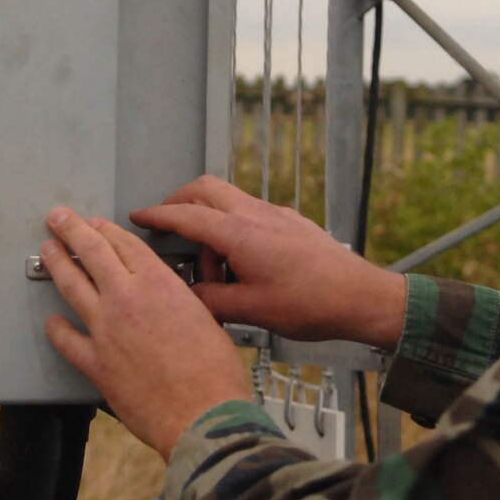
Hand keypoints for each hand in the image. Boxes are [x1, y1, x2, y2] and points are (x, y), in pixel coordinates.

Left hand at [40, 208, 251, 457]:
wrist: (203, 414)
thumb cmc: (214, 374)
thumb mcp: (207, 318)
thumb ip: (181, 303)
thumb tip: (172, 302)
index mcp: (159, 284)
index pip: (125, 244)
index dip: (107, 230)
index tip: (97, 224)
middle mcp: (127, 299)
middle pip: (92, 252)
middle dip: (71, 230)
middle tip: (59, 218)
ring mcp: (106, 329)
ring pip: (72, 286)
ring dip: (56, 265)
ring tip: (48, 251)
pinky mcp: (96, 362)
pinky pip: (67, 341)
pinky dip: (57, 331)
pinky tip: (52, 323)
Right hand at [131, 175, 407, 349]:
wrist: (360, 296)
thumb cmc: (312, 303)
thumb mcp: (251, 310)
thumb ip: (212, 300)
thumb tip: (190, 297)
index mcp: (239, 234)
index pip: (185, 215)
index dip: (157, 215)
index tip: (138, 216)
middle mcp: (255, 214)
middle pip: (205, 189)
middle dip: (179, 201)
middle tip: (167, 224)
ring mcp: (276, 214)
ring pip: (229, 198)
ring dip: (211, 218)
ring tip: (214, 265)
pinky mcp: (291, 221)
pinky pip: (252, 212)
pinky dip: (235, 226)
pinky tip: (242, 262)